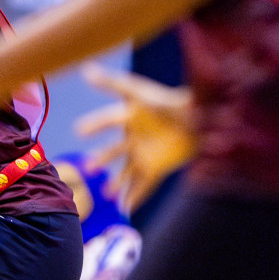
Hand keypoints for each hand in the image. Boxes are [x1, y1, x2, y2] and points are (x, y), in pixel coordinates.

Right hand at [76, 68, 196, 212]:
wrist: (200, 120)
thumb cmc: (169, 102)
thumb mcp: (137, 91)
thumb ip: (111, 83)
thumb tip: (85, 69)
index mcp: (130, 118)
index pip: (107, 121)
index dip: (94, 126)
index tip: (78, 131)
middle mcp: (136, 138)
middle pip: (114, 151)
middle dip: (102, 159)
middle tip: (89, 168)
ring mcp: (146, 154)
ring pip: (127, 172)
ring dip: (117, 183)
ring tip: (106, 193)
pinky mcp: (158, 167)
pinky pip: (144, 185)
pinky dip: (136, 198)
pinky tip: (127, 210)